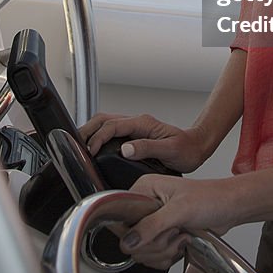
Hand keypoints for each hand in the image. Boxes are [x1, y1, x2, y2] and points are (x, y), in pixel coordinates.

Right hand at [79, 113, 209, 172]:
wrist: (196, 148)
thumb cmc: (186, 149)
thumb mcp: (170, 151)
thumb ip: (148, 148)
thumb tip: (126, 149)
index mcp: (143, 123)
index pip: (112, 126)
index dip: (98, 138)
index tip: (91, 152)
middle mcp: (137, 123)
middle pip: (103, 119)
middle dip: (87, 130)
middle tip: (75, 146)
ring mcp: (134, 128)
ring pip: (105, 123)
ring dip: (91, 132)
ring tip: (80, 148)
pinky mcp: (134, 135)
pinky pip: (111, 131)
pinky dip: (98, 136)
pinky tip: (94, 149)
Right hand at [118, 174, 238, 270]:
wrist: (228, 209)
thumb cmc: (209, 198)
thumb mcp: (180, 210)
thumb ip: (152, 225)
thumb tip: (128, 241)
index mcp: (144, 189)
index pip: (120, 219)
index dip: (135, 233)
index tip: (156, 230)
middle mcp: (145, 206)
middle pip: (131, 241)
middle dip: (156, 243)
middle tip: (174, 230)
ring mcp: (153, 222)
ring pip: (142, 252)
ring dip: (165, 250)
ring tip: (180, 234)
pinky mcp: (162, 237)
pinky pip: (153, 258)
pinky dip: (168, 256)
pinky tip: (181, 242)